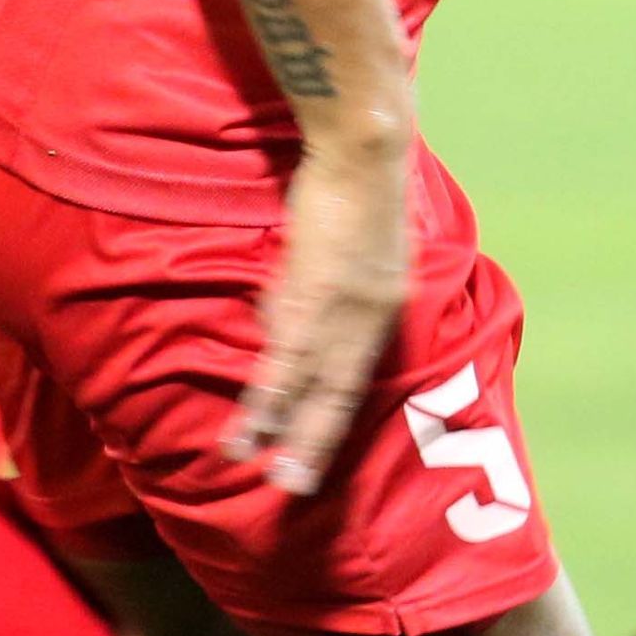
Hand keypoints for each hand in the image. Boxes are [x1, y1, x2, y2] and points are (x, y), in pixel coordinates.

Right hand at [227, 130, 417, 496]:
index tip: (319, 448)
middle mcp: (372, 319)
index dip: (336, 412)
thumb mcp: (359, 246)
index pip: (359, 373)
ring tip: (260, 467)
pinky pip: (284, 362)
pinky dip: (265, 399)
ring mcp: (343, 313)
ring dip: (281, 431)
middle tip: (296, 486)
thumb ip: (328, 286)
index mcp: (388, 306)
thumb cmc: (358, 185)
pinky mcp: (313, 298)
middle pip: (340, 395)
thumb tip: (279, 317)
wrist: (364, 149)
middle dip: (315, 442)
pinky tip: (248, 427)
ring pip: (307, 388)